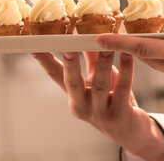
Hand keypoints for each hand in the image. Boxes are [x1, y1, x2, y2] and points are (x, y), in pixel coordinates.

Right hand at [31, 51, 163, 159]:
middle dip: (70, 62)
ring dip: (103, 62)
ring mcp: (99, 112)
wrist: (130, 131)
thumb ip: (91, 57)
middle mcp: (81, 105)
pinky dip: (127, 71)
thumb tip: (84, 32)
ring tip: (106, 44)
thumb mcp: (98, 78)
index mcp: (73, 95)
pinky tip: (128, 55)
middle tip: (68, 44)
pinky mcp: (119, 115)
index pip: (54, 74)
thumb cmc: (112, 99)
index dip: (44, 60)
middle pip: (72, 82)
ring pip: (100, 85)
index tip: (32, 44)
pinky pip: (123, 89)